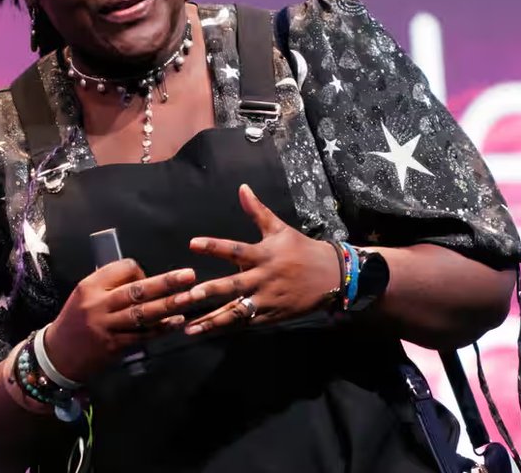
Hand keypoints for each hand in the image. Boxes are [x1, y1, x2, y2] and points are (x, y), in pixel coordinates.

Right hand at [44, 260, 197, 381]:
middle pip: (137, 290)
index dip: (142, 271)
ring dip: (169, 306)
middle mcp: (98, 304)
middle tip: (189, 276)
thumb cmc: (76, 320)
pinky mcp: (113, 346)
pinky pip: (142, 335)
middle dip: (166, 282)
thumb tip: (146, 278)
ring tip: (190, 298)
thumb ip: (110, 285)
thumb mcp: (85, 295)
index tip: (148, 278)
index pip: (123, 269)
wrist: (57, 354)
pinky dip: (160, 329)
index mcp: (90, 285)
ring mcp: (106, 326)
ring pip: (142, 313)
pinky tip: (176, 323)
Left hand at [183, 184, 339, 334]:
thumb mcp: (280, 229)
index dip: (214, 246)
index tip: (193, 244)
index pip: (235, 249)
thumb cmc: (301, 250)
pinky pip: (248, 323)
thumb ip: (257, 211)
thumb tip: (242, 187)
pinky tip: (210, 333)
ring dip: (213, 320)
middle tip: (188, 296)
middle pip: (233, 285)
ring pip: (237, 311)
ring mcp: (268, 299)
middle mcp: (264, 278)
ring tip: (189, 328)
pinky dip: (230, 328)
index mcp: (264, 254)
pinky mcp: (272, 316)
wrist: (332, 276)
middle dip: (211, 291)